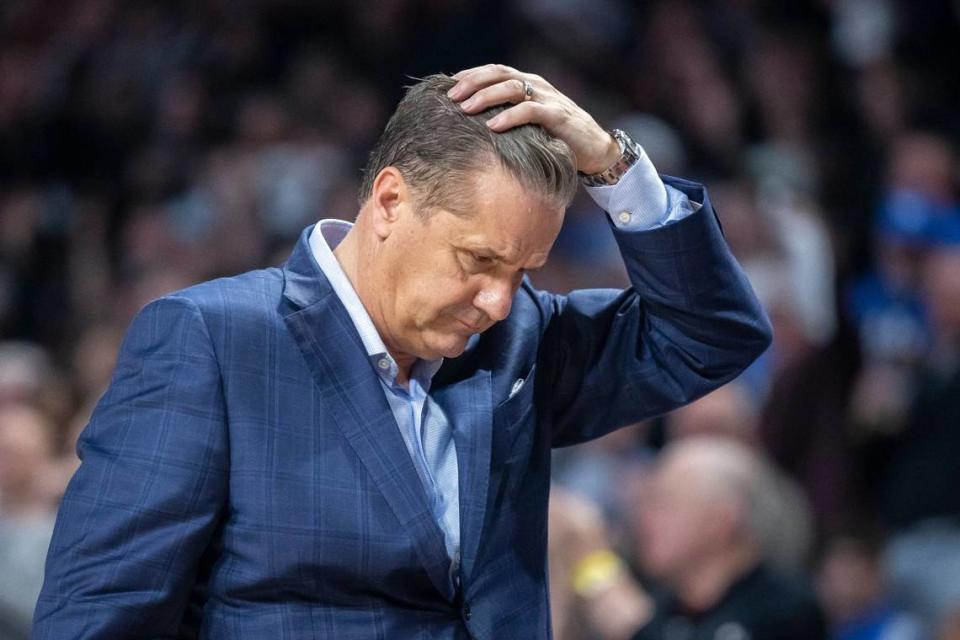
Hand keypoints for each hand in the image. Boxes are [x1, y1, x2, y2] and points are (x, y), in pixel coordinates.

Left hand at [448, 64, 620, 174]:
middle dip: (472, 82)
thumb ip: (509, 116)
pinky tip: (492, 126)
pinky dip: (509, 117)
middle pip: (499, 74)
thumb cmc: (556, 138)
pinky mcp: (557, 116)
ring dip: (486, 96)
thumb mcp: (529, 124)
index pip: (495, 71)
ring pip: (511, 88)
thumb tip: (473, 123)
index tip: (448, 86)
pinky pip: (530, 111)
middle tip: (451, 96)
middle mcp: (536, 86)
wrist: (595, 150)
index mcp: (528, 84)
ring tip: (466, 109)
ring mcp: (548, 99)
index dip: (471, 74)